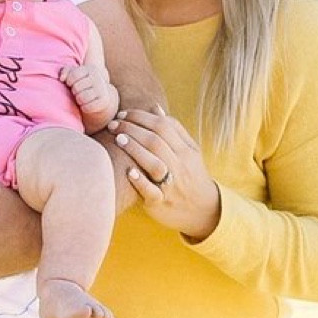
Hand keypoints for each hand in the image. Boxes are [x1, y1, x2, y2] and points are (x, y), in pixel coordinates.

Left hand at [59, 61, 120, 126]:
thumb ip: (66, 71)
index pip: (74, 75)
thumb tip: (62, 78)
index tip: (71, 83)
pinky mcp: (104, 101)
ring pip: (82, 98)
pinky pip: (88, 107)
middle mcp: (98, 78)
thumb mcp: (75, 73)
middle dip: (74, 91)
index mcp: (90, 69)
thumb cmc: (83, 83)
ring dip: (79, 100)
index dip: (69, 81)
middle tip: (78, 92)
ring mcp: (102, 89)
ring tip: (82, 98)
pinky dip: (85, 108)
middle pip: (76, 87)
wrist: (102, 94)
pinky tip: (87, 104)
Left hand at [111, 109, 220, 240]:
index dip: (141, 117)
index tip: (123, 114)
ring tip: (118, 139)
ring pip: (154, 163)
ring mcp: (171, 185)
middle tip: (113, 124)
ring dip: (135, 149)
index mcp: (186, 150)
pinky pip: (151, 192)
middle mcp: (180, 165)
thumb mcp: (189, 151)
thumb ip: (173, 130)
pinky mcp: (161, 203)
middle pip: (156, 141)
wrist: (203, 210)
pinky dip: (140, 182)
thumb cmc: (190, 175)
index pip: (163, 126)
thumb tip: (155, 108)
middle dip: (132, 129)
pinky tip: (128, 172)